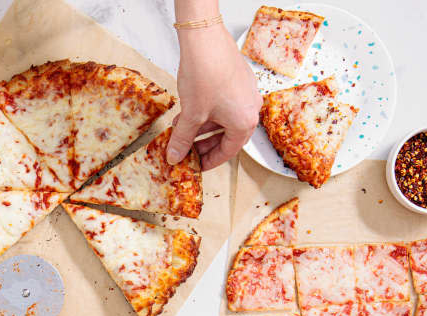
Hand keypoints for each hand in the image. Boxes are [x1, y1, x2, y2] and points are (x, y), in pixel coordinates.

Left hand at [167, 23, 261, 169]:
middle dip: (205, 144)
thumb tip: (175, 156)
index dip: (209, 161)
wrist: (205, 39)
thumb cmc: (204, 75)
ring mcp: (246, 92)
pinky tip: (190, 110)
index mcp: (245, 122)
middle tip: (188, 150)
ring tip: (182, 129)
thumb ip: (182, 139)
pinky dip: (208, 111)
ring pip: (224, 119)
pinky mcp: (239, 79)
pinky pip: (225, 104)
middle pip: (227, 136)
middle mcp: (251, 108)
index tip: (197, 165)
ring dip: (203, 126)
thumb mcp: (191, 114)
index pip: (228, 152)